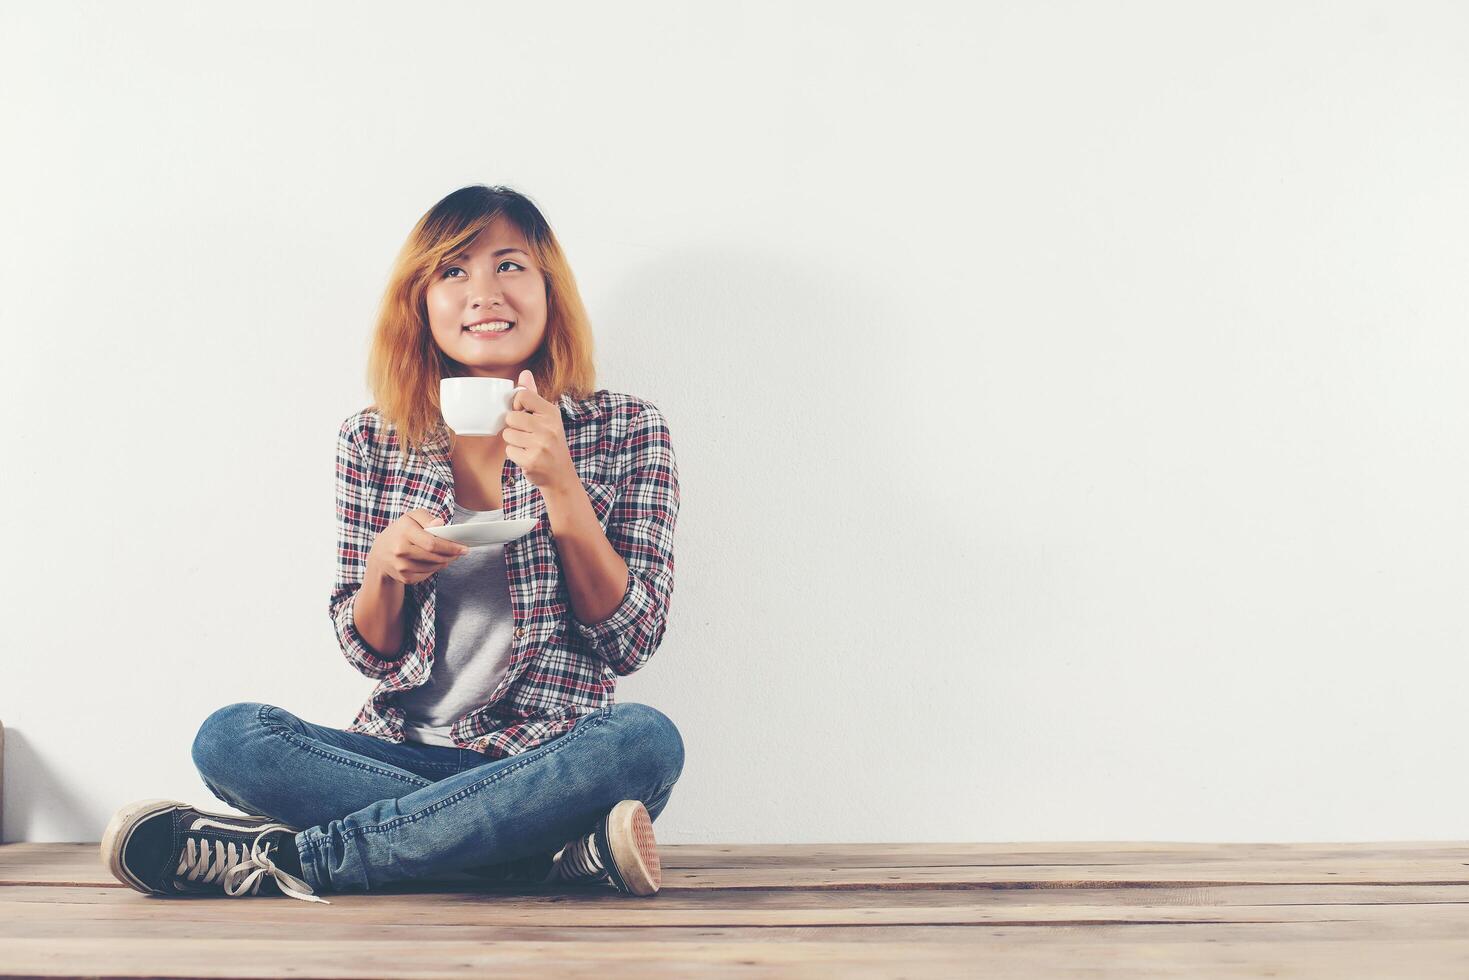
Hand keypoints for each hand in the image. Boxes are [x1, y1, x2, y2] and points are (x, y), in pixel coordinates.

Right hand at [367, 508, 470, 585]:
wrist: (380, 554)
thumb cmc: (400, 531)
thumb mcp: (411, 517)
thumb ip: (427, 518)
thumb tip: (441, 524)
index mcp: (404, 532)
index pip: (432, 543)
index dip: (450, 547)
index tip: (464, 548)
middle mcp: (401, 550)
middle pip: (434, 556)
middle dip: (451, 555)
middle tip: (460, 552)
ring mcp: (401, 566)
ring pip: (432, 567)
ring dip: (444, 562)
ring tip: (449, 556)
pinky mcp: (404, 577)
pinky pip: (426, 574)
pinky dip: (434, 569)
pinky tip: (436, 562)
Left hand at [503, 369, 577, 492]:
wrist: (561, 475)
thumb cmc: (551, 443)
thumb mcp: (547, 417)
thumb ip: (533, 396)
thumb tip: (525, 373)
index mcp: (552, 413)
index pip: (522, 396)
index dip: (517, 406)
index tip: (524, 415)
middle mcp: (549, 427)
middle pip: (511, 417)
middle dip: (514, 427)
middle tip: (527, 435)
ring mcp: (541, 445)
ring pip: (508, 435)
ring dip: (514, 442)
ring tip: (528, 446)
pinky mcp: (532, 460)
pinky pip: (509, 451)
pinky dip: (515, 455)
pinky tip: (527, 457)